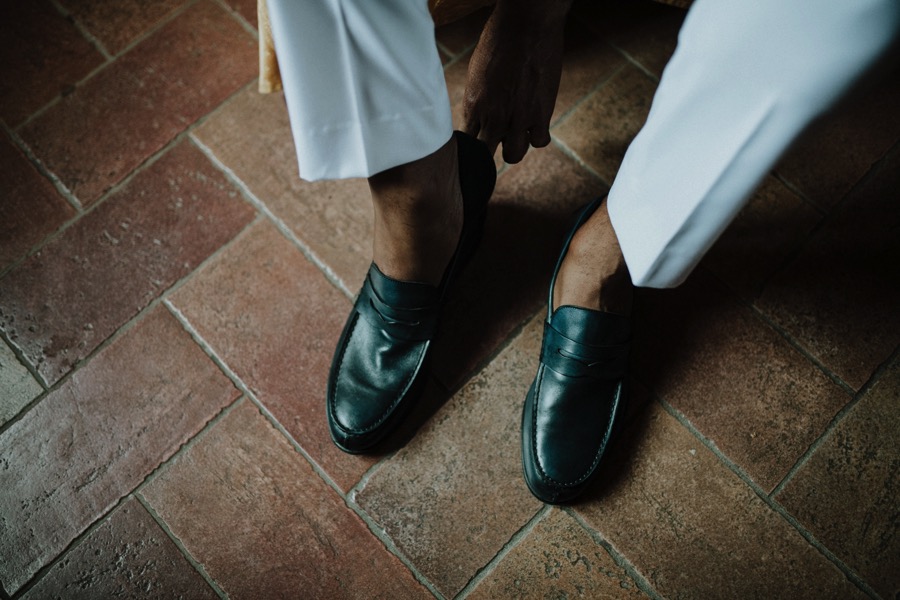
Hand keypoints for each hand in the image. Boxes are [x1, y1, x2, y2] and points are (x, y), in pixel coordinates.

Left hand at [463, 1, 569, 163]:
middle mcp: (493, 117)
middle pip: (486, 155)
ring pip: (514, 155)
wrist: (526, 25)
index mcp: (473, 106)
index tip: (478, 138)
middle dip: (490, 149)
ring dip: (515, 146)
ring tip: (518, 131)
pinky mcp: (542, 114)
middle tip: (497, 138)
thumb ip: (478, 99)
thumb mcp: (477, 73)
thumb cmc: (498, 41)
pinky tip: (536, 123)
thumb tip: (478, 114)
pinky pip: (540, 141)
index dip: (473, 144)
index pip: (466, 142)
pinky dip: (539, 135)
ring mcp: (518, 118)